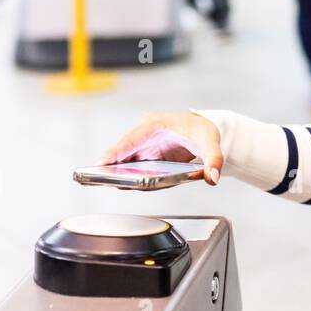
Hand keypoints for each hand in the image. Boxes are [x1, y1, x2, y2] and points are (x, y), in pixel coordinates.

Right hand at [99, 112, 223, 185]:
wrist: (204, 129)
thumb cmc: (202, 130)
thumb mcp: (210, 143)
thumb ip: (213, 159)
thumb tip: (212, 176)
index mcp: (156, 124)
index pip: (132, 138)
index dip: (117, 151)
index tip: (102, 162)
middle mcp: (145, 134)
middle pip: (123, 151)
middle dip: (110, 164)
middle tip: (97, 178)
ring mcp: (144, 146)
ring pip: (125, 161)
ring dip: (116, 172)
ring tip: (105, 184)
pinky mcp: (146, 157)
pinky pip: (132, 167)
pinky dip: (127, 176)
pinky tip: (124, 185)